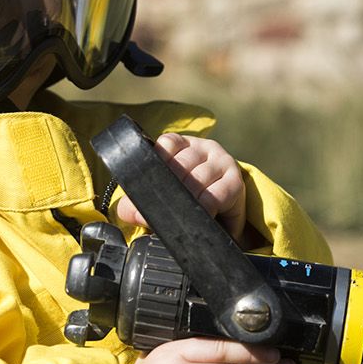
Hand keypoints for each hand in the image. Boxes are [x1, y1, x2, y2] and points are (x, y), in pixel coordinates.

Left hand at [115, 133, 247, 240]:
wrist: (224, 219)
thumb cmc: (190, 200)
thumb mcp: (164, 196)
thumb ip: (140, 201)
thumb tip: (127, 211)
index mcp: (183, 145)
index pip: (167, 144)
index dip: (155, 164)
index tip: (147, 186)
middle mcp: (204, 148)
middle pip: (180, 165)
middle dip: (166, 192)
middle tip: (154, 213)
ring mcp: (222, 162)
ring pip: (197, 180)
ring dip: (184, 201)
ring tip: (178, 217)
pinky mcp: (235, 181)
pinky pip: (215, 195)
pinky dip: (203, 208)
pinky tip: (199, 216)